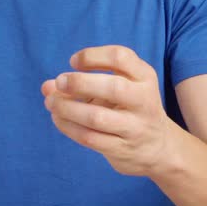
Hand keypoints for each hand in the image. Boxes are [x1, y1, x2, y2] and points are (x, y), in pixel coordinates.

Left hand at [41, 45, 174, 176]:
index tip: (74, 61)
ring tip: (50, 102)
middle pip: (113, 87)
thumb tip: (46, 86)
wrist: (159, 148)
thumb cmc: (130, 108)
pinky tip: (58, 118)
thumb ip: (83, 81)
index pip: (121, 57)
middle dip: (80, 83)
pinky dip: (68, 126)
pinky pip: (89, 138)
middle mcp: (143, 101)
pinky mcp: (122, 149)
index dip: (93, 56)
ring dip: (67, 108)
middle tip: (59, 81)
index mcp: (144, 77)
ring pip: (96, 117)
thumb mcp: (118, 87)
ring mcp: (134, 127)